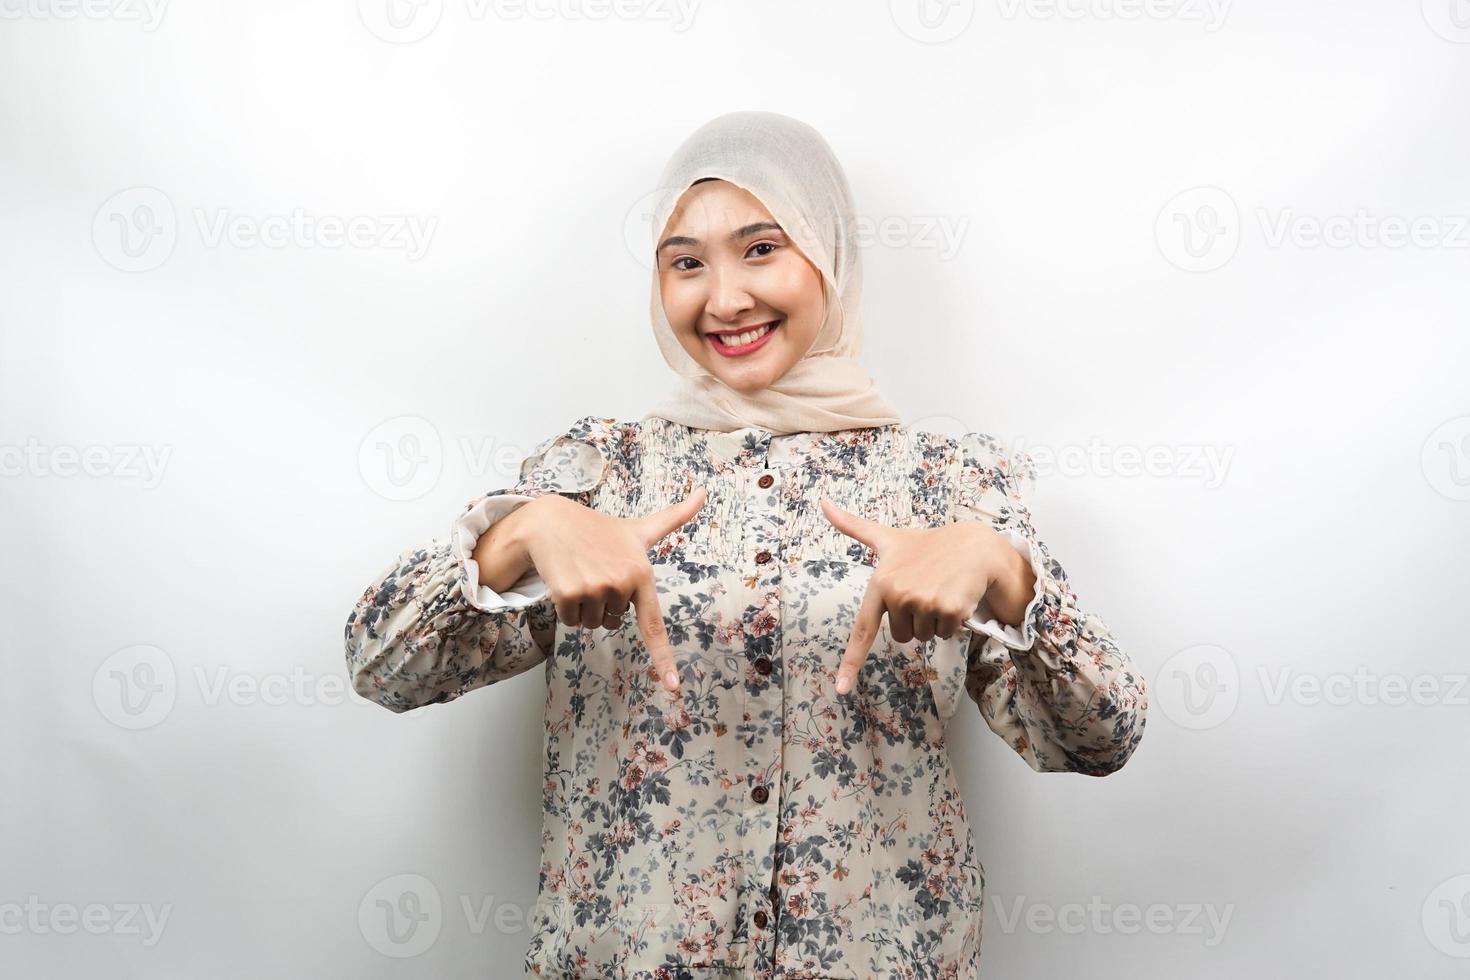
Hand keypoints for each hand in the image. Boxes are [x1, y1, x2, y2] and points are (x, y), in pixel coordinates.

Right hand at [514, 488, 706, 694]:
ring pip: (591, 624)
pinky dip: (566, 607)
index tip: (673, 688)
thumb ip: (674, 518)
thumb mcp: (639, 529)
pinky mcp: (568, 594)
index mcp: (642, 574)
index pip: (654, 625)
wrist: (551, 521)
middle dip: (603, 604)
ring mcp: (594, 589)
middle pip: (613, 623)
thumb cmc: (600, 530)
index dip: (664, 659)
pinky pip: (571, 621)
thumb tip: (705, 491)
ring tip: (581, 573)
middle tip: (596, 573)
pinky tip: (565, 579)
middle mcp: (621, 583)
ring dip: (584, 606)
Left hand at [819, 496, 1030, 695]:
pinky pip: (945, 634)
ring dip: (934, 620)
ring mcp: (925, 604)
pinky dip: (952, 621)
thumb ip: (852, 526)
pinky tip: (955, 595)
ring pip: (924, 637)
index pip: (862, 630)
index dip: (850, 662)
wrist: (973, 545)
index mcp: (880, 583)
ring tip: (940, 590)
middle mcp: (900, 595)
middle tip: (925, 590)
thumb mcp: (888, 538)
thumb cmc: (926, 545)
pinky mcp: (950, 611)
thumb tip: (822, 502)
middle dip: (915, 619)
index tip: (840, 689)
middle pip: (903, 636)